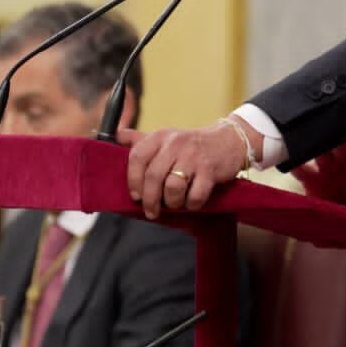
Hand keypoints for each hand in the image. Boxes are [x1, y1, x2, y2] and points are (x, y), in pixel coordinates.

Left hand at [122, 122, 250, 218]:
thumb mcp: (166, 137)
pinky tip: (192, 202)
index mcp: (160, 136)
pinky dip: (192, 204)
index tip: (135, 195)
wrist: (229, 140)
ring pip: (173, 188)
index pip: (137, 157)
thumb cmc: (192, 144)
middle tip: (151, 211)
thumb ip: (140, 139)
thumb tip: (116, 135)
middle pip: (153, 177)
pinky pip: (195, 195)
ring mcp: (194, 157)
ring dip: (172, 202)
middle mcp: (176, 144)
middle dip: (150, 200)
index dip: (133, 180)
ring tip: (174, 204)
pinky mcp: (210, 170)